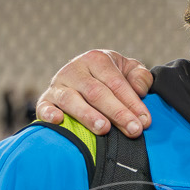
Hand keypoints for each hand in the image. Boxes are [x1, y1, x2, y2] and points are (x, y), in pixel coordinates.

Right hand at [36, 51, 154, 137]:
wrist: (82, 77)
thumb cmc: (110, 77)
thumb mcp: (128, 70)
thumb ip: (140, 76)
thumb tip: (140, 90)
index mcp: (96, 59)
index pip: (116, 82)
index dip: (132, 102)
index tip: (145, 122)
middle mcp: (75, 70)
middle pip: (96, 92)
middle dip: (117, 112)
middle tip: (133, 130)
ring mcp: (58, 85)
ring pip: (71, 100)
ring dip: (87, 115)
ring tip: (104, 129)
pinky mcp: (46, 100)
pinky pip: (44, 107)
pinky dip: (49, 114)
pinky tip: (59, 120)